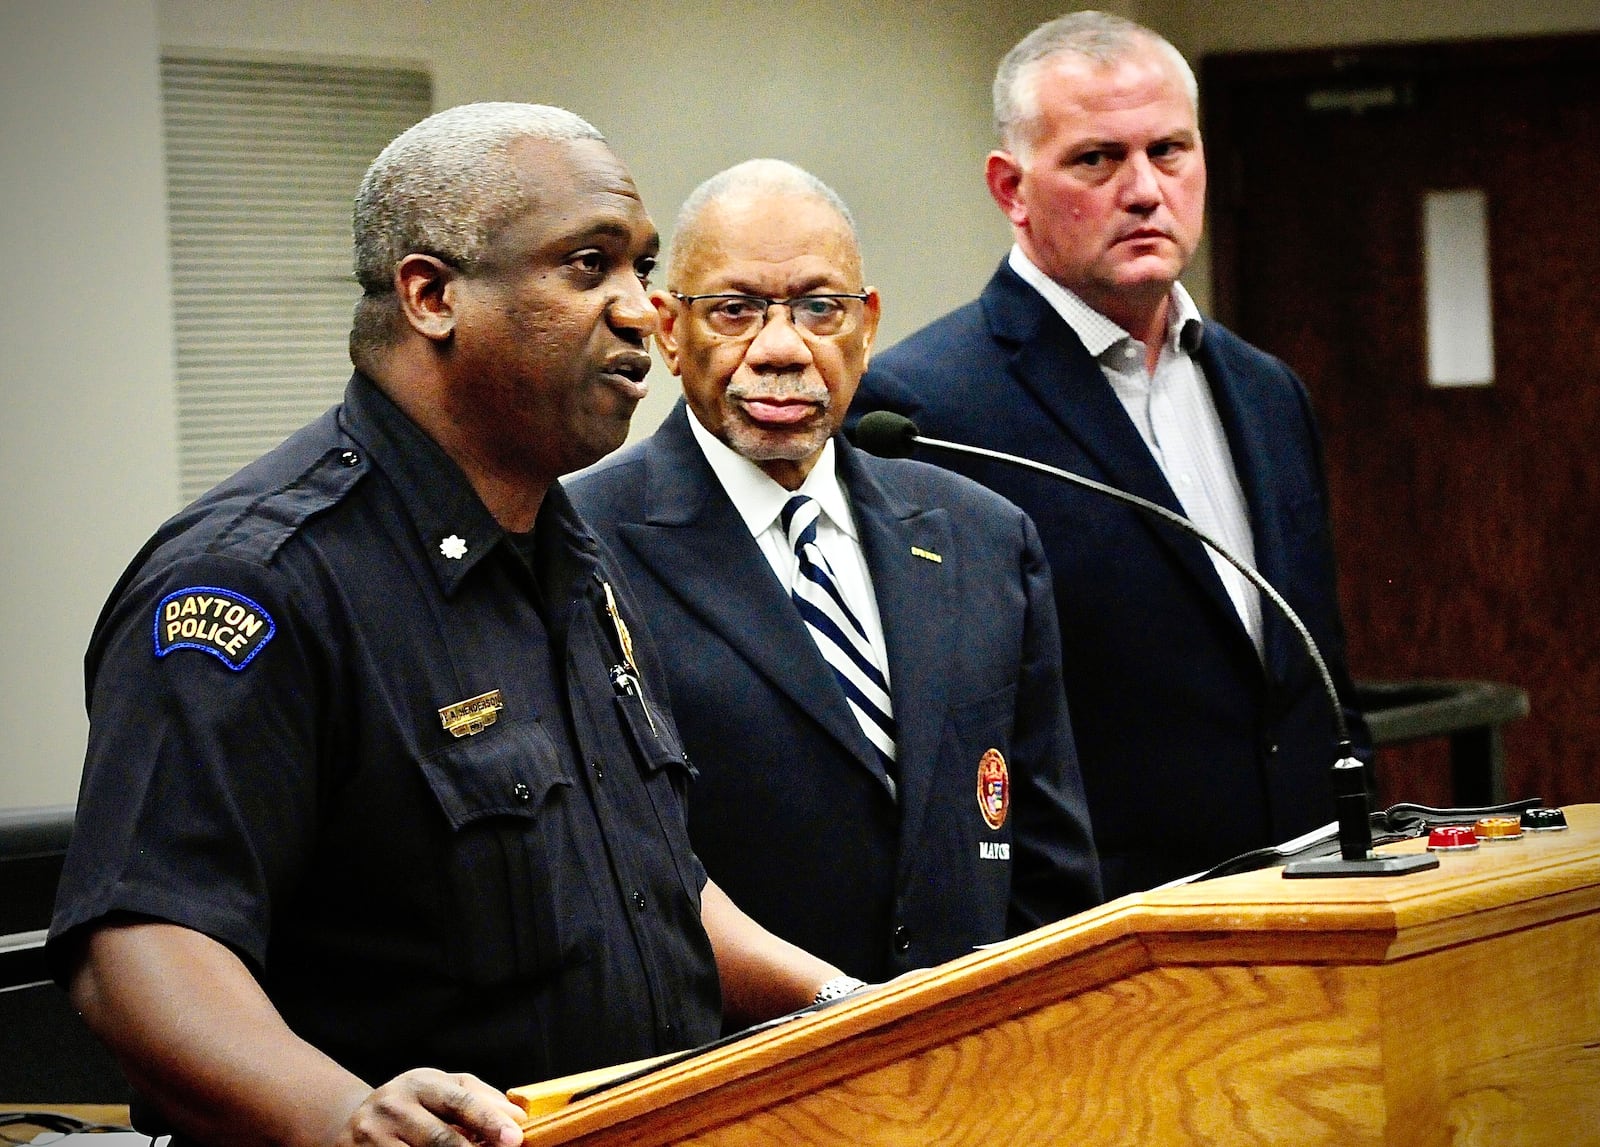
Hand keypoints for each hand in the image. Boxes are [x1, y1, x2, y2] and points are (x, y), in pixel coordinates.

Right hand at [333, 1068, 524, 1146]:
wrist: (356, 1122)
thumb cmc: (413, 1107)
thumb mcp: (441, 1090)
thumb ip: (480, 1098)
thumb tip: (517, 1117)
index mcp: (419, 1083)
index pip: (459, 1100)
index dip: (488, 1120)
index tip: (514, 1137)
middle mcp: (393, 1107)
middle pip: (439, 1138)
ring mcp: (372, 1137)